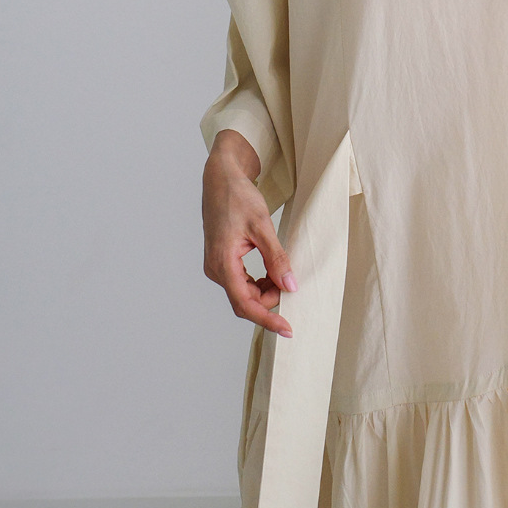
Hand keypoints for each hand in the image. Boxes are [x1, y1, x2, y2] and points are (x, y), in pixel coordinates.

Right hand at [202, 129, 296, 335]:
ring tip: (283, 275)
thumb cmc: (238, 197)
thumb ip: (276, 258)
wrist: (221, 178)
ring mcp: (216, 266)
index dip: (267, 319)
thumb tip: (290, 286)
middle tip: (291, 286)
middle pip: (244, 302)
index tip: (288, 329)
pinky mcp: (221, 260)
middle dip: (269, 301)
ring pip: (243, 293)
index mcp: (222, 263)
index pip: (245, 304)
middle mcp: (215, 269)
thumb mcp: (262, 226)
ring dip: (264, 291)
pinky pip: (241, 282)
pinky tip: (272, 273)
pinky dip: (258, 282)